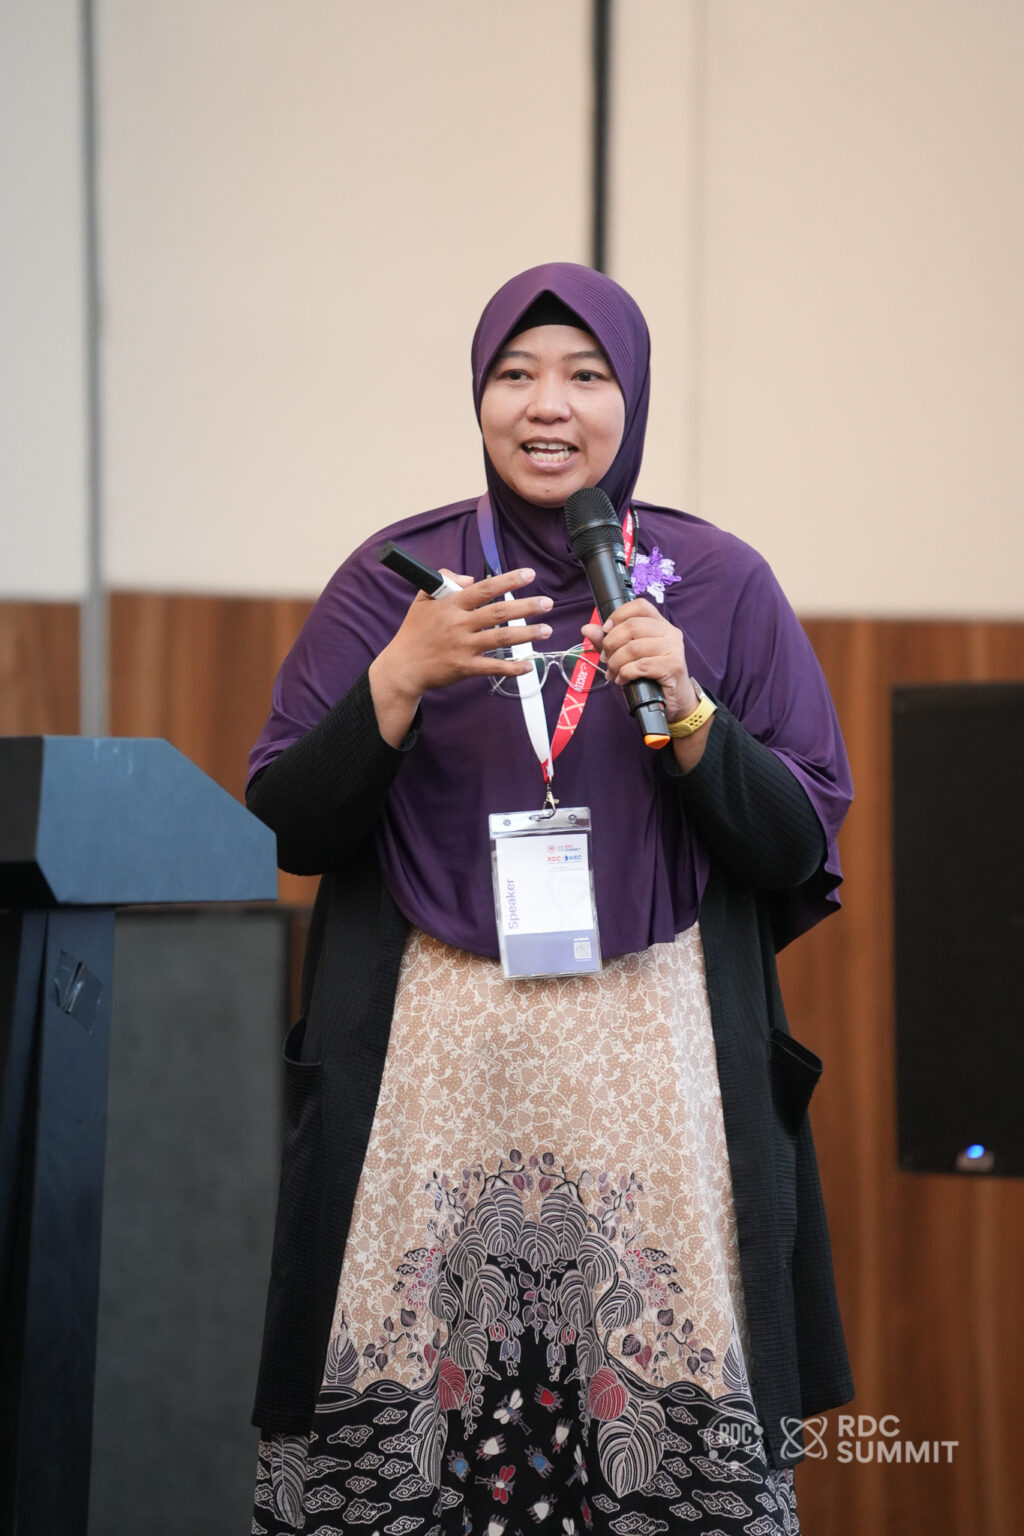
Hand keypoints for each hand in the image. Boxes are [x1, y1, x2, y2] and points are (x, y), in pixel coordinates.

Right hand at [370, 567, 551, 744]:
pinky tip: (529, 665)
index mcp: (451, 605)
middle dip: (526, 607)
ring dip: (527, 635)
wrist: (403, 666)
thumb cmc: (414, 631)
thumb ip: (445, 580)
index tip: (529, 574)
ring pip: (501, 639)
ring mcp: (463, 647)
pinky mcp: (464, 668)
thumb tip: (472, 578)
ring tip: (547, 630)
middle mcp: (459, 624)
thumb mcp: (423, 599)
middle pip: (498, 613)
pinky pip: (493, 667)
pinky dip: (512, 667)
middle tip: (548, 603)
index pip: (484, 589)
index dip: (507, 581)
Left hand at [581, 599, 697, 721]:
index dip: (618, 615)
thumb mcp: (628, 655)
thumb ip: (608, 641)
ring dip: (616, 662)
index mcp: (660, 624)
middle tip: (605, 658)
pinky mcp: (673, 666)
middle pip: (632, 626)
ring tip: (612, 673)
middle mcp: (670, 632)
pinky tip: (623, 680)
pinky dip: (625, 673)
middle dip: (611, 643)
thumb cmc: (651, 675)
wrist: (674, 700)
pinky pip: (640, 666)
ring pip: (634, 648)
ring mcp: (674, 649)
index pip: (640, 606)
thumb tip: (587, 629)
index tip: (605, 631)